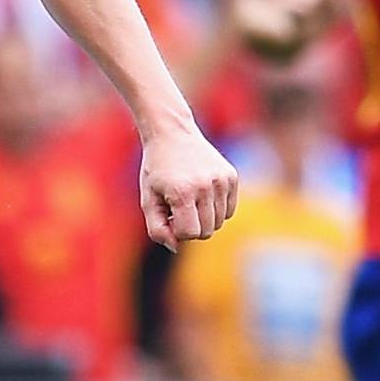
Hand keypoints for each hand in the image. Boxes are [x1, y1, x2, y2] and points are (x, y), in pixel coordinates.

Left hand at [140, 120, 239, 250]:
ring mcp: (222, 180)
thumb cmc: (156, 169)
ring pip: (219, 222)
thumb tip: (176, 247)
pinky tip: (202, 194)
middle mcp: (206, 186)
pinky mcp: (231, 177)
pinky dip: (216, 209)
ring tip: (189, 199)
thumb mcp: (148, 200)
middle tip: (177, 208)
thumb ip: (157, 229)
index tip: (168, 215)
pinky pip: (228, 210)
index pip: (190, 234)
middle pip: (207, 231)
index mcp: (182, 192)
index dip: (177, 231)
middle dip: (191, 226)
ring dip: (204, 218)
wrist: (172, 133)